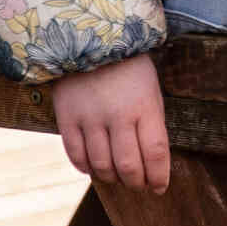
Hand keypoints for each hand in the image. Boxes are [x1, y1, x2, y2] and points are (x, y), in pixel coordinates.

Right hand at [50, 53, 169, 192]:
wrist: (88, 38)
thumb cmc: (127, 67)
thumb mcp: (150, 90)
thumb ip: (151, 124)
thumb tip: (152, 163)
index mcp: (145, 105)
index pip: (156, 153)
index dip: (159, 177)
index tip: (159, 187)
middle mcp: (118, 115)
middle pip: (128, 166)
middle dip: (136, 183)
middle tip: (138, 185)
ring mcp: (90, 117)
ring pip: (102, 166)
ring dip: (111, 178)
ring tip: (116, 177)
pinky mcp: (67, 117)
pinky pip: (75, 155)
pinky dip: (86, 168)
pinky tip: (93, 167)